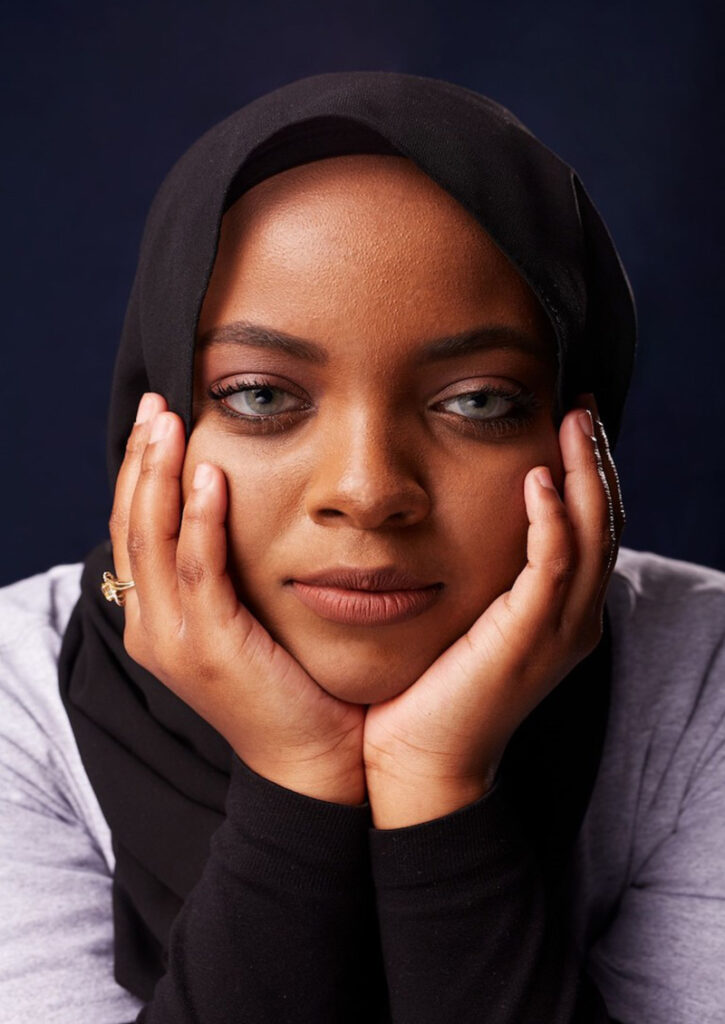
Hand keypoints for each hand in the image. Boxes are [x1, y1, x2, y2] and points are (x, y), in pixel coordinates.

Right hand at [109, 392, 365, 804]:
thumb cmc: (294, 684)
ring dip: (158, 474)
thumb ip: (229, 573)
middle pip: (131, 525)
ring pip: (151, 540)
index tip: (157, 419)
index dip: (141, 471)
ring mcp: (173, 641)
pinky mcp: (209, 648)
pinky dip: (199, 520)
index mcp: (156, 619)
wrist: (317, 762)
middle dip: (141, 459)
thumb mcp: (248, 620)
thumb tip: (232, 511)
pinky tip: (209, 475)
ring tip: (169, 420)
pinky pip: (197, 571)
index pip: (135, 530)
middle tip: (155, 402)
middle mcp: (151, 628)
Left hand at [363, 394, 624, 826]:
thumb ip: (479, 575)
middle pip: (606, 523)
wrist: (418, 763)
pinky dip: (552, 519)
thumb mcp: (463, 619)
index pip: (592, 528)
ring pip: (592, 536)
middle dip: (597, 461)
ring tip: (574, 422)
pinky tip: (538, 478)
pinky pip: (552, 566)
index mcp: (560, 613)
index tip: (571, 423)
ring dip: (585, 474)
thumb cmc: (428, 691)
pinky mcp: (528, 638)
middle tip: (583, 407)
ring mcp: (557, 631)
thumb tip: (454, 523)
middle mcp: (573, 619)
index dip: (588, 474)